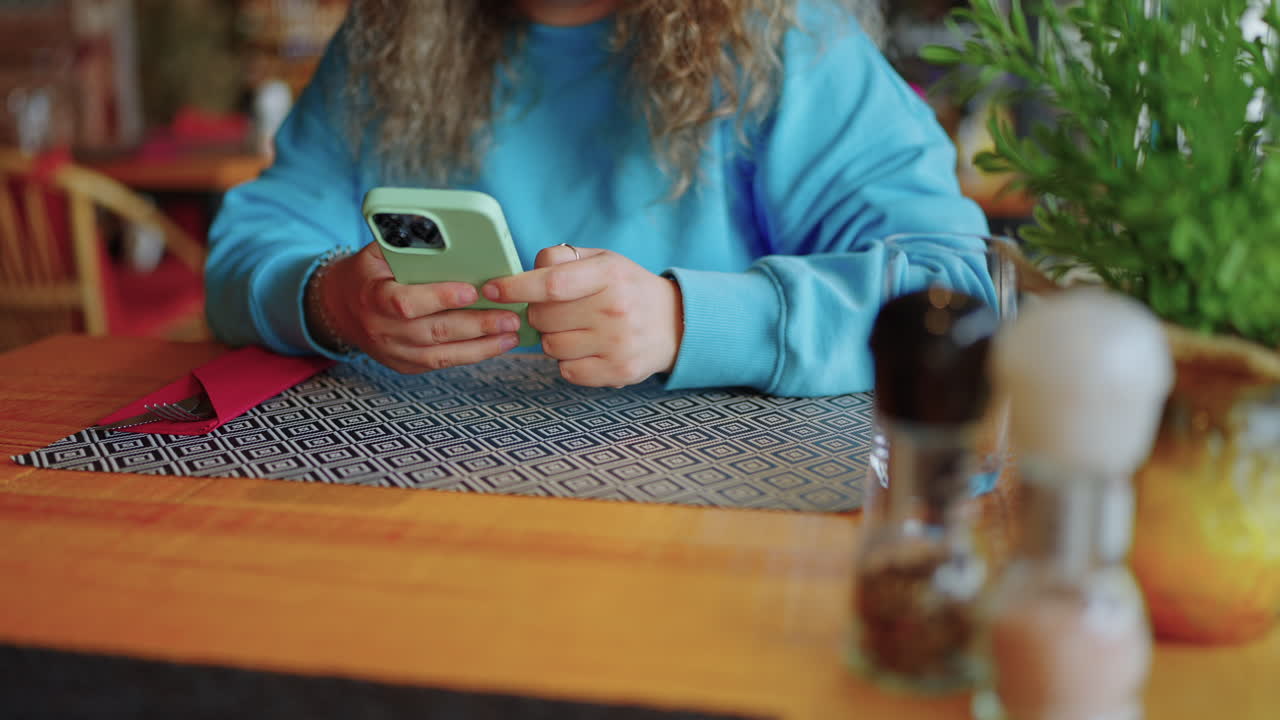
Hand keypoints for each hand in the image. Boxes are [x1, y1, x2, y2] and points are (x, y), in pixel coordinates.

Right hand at [313, 242, 521, 372]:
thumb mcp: (378, 251)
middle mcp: (381, 329)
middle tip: (510, 317)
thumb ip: (407, 243)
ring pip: (442, 355)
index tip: (471, 291)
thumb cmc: (370, 272)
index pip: (406, 302)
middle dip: (476, 324)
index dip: (439, 298)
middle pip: (433, 332)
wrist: (342, 307)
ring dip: (482, 345)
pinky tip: (497, 344)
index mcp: (372, 296)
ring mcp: (393, 352)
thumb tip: (443, 227)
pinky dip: (472, 354)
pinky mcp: (406, 365)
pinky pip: (442, 363)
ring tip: (512, 333)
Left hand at [482, 245, 683, 386]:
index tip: (492, 290)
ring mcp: (618, 344)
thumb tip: (519, 275)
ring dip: (554, 339)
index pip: (550, 284)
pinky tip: (588, 349)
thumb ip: (561, 259)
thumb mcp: (602, 260)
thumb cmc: (626, 287)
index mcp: (610, 274)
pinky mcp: (619, 372)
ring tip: (578, 329)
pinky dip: (569, 362)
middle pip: (544, 317)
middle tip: (558, 310)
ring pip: (551, 347)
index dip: (515, 288)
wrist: (674, 323)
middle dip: (538, 313)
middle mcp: (615, 309)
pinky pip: (566, 371)